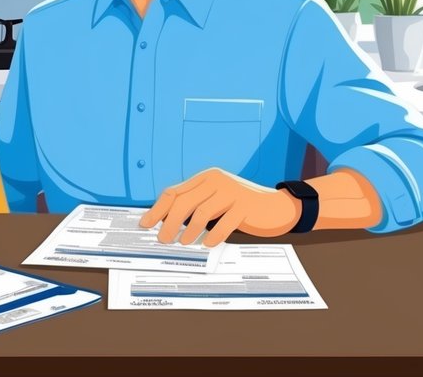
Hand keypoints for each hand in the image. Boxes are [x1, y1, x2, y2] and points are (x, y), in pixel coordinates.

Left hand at [139, 168, 301, 247]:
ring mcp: (231, 192)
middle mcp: (216, 181)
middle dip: (169, 222)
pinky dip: (213, 235)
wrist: (276, 207)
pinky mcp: (245, 205)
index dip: (158, 209)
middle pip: (184, 202)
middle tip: (162, 239)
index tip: (146, 224)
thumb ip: (196, 205)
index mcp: (206, 178)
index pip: (174, 192)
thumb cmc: (241, 206)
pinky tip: (206, 243)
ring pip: (201, 212)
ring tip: (183, 242)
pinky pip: (224, 222)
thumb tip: (166, 223)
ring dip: (188, 230)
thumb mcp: (216, 200)